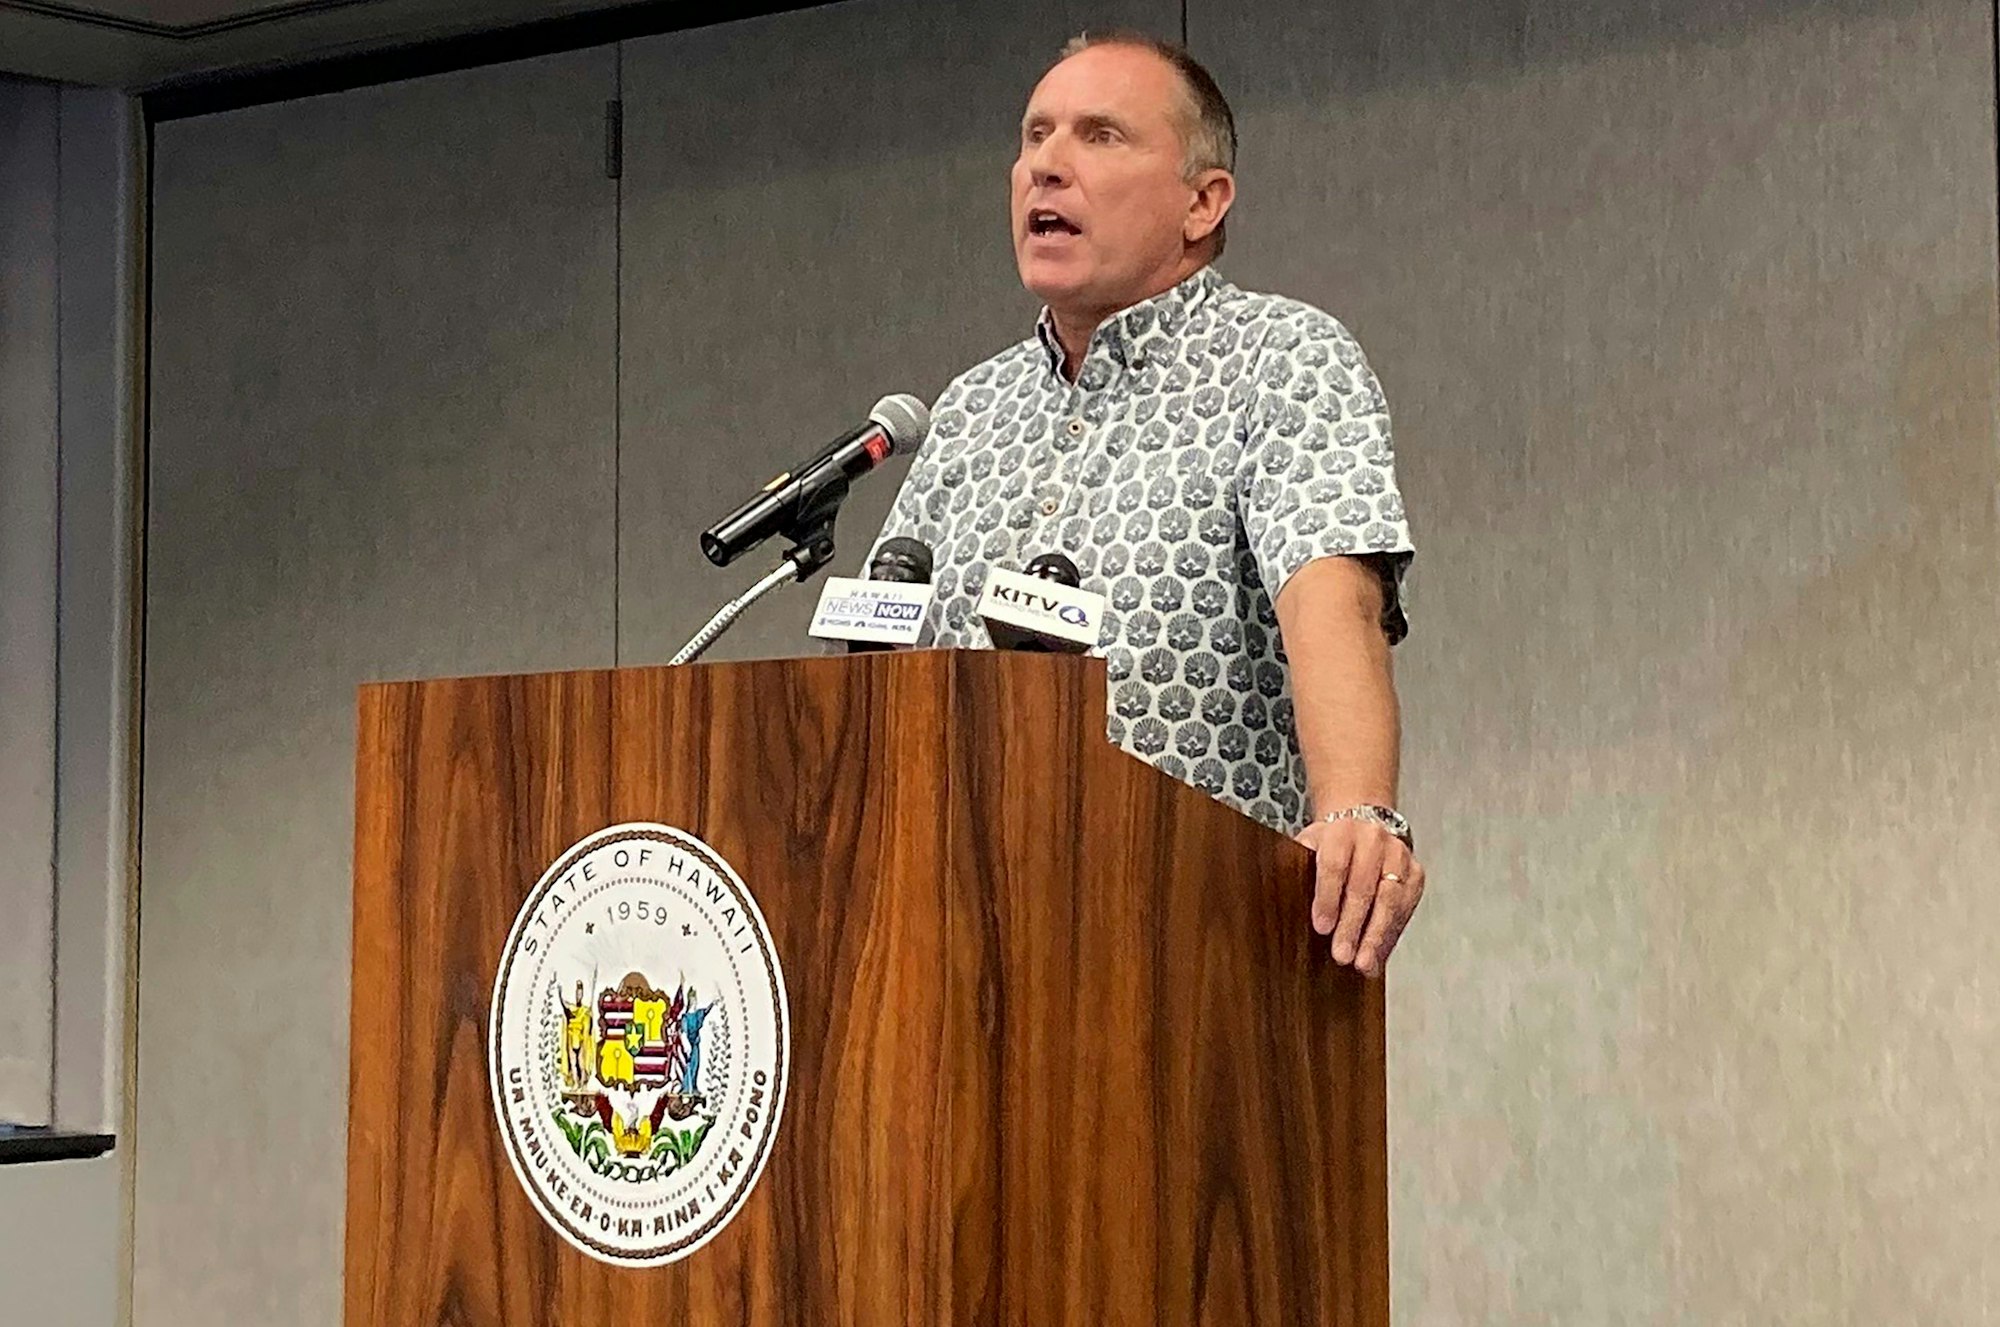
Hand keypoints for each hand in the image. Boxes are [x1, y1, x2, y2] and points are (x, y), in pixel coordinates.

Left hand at [1294, 817, 1424, 976]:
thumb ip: (1295, 867)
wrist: (1365, 825)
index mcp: (1341, 832)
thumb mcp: (1308, 846)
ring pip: (1390, 900)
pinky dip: (1391, 935)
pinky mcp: (1415, 873)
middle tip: (1343, 955)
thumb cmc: (1331, 844)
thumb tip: (1279, 902)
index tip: (1322, 928)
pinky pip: (1405, 908)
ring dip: (1376, 936)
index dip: (1328, 899)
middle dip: (1353, 926)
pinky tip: (1378, 954)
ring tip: (1364, 963)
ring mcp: (1398, 856)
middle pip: (1364, 887)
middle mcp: (1373, 840)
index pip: (1335, 866)